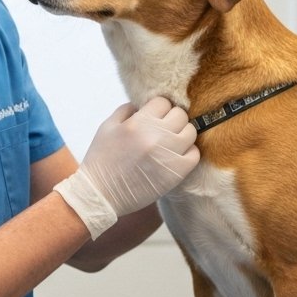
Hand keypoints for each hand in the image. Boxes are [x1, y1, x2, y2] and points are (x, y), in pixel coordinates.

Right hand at [55, 97, 200, 237]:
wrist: (101, 194)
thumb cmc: (101, 159)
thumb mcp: (107, 126)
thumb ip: (126, 110)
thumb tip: (144, 104)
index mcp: (138, 122)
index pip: (163, 102)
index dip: (158, 108)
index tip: (153, 117)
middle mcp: (156, 136)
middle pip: (180, 114)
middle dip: (172, 119)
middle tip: (163, 129)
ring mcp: (168, 155)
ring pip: (191, 132)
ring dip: (182, 134)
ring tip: (170, 142)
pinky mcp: (176, 173)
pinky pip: (194, 154)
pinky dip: (187, 153)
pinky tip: (175, 156)